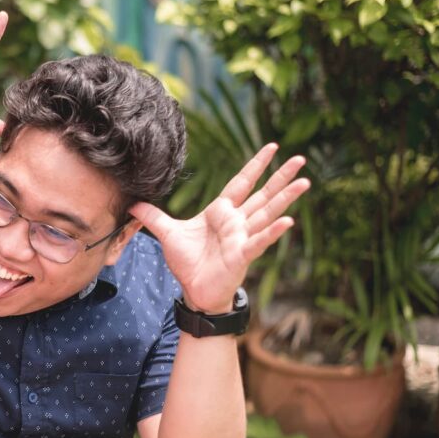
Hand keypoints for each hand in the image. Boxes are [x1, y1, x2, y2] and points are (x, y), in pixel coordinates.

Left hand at [130, 144, 309, 312]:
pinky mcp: (242, 255)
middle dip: (281, 176)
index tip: (272, 146)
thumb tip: (133, 203)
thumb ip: (153, 216)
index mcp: (221, 212)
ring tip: (305, 182)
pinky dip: (272, 232)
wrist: (194, 290)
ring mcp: (242, 237)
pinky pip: (259, 241)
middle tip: (300, 158)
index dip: (256, 165)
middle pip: (263, 194)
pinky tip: (288, 220)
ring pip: (268, 213)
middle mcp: (237, 222)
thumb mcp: (167, 233)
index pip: (242, 183)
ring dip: (286, 198)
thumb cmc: (188, 263)